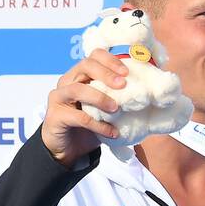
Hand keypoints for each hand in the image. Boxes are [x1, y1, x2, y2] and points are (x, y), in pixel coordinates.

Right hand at [39, 48, 128, 168]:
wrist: (68, 149)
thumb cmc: (89, 125)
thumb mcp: (106, 109)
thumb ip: (119, 99)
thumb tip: (149, 96)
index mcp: (80, 75)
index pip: (94, 56)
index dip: (110, 61)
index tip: (127, 72)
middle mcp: (67, 81)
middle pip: (85, 66)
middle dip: (106, 73)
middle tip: (122, 85)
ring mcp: (59, 98)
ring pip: (78, 89)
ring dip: (100, 97)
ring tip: (116, 108)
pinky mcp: (56, 116)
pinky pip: (78, 117)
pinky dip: (97, 124)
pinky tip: (112, 132)